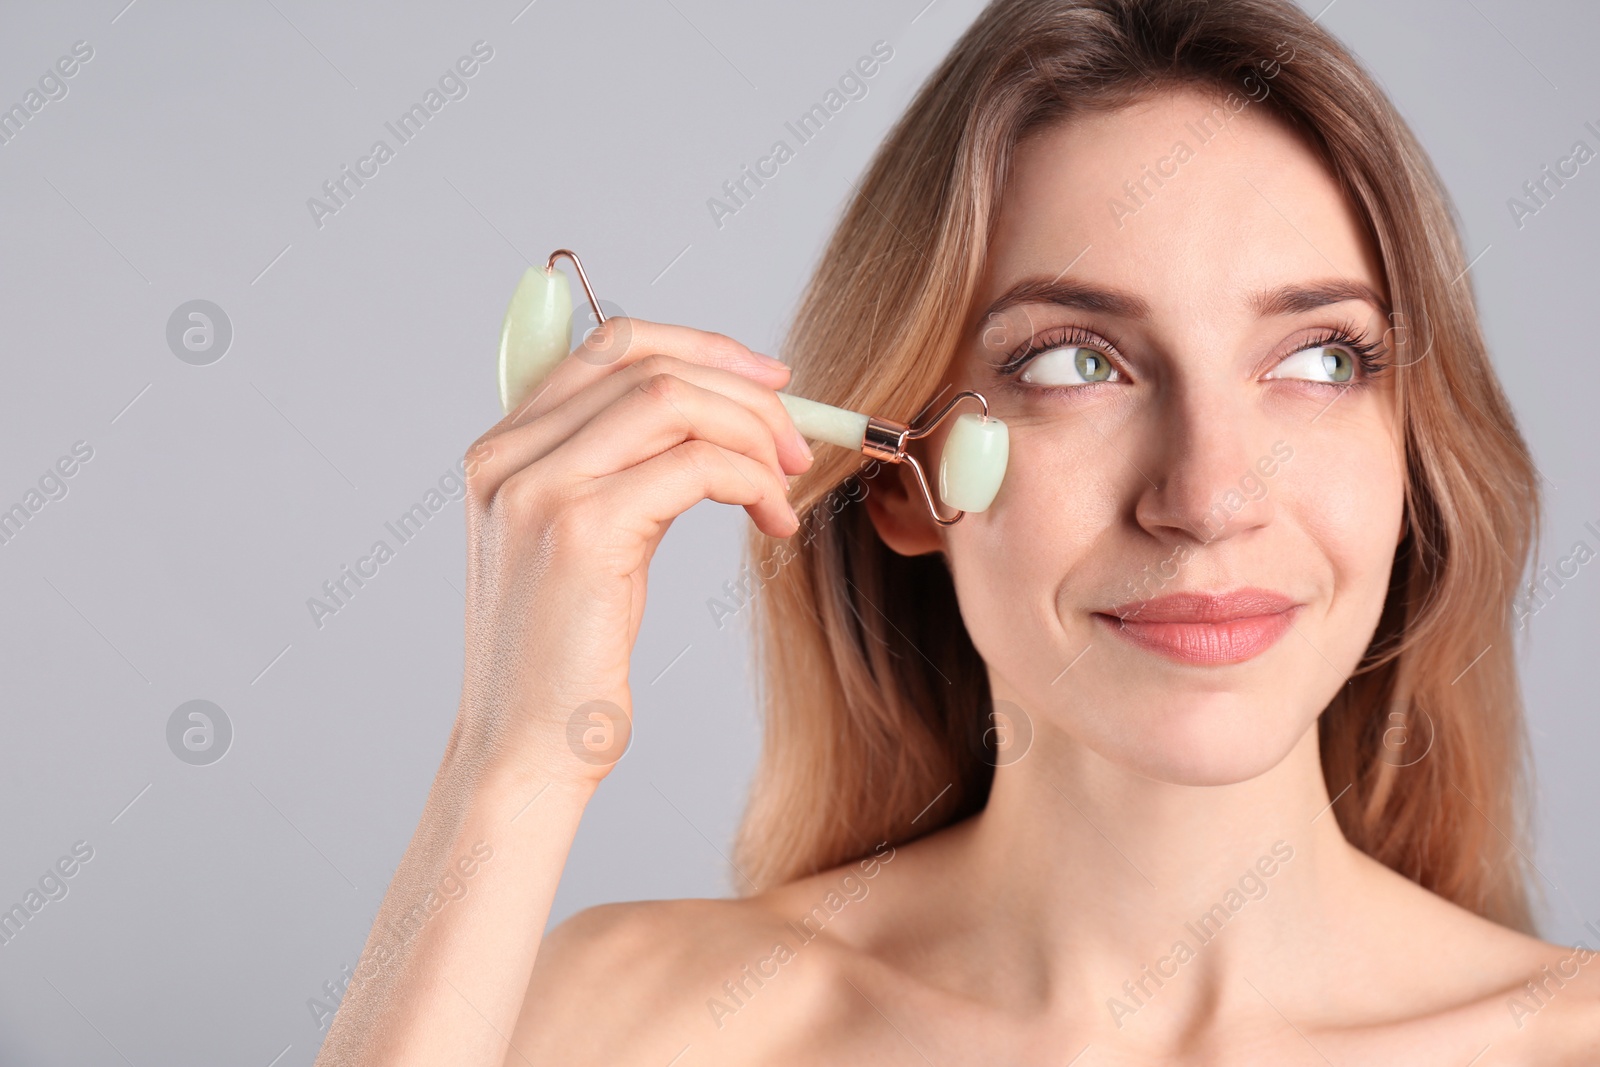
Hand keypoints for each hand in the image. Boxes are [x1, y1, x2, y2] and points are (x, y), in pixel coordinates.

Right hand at [454, 318, 813, 789]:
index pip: (609, 344)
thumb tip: (715, 420)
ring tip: (788, 483)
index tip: (767, 379)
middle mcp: (509, 456)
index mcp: (505, 449)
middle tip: (797, 442)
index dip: (701, 346)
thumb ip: (624, 472)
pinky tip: (772, 521)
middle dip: (742, 391)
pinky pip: (695, 466)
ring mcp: (539, 490)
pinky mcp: (581, 533)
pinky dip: (751, 481)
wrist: (524, 752)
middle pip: (648, 363)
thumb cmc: (565, 660)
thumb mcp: (588, 543)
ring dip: (753, 431)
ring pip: (674, 401)